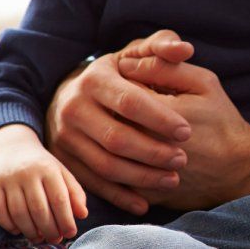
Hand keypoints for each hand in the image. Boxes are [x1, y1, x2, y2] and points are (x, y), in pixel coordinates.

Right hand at [0, 124, 87, 243]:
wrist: (13, 148)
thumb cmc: (42, 166)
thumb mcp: (61, 173)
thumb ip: (74, 193)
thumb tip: (83, 215)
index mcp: (49, 169)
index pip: (59, 199)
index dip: (66, 219)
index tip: (71, 233)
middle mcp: (28, 172)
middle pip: (39, 208)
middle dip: (49, 229)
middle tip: (55, 239)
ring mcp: (8, 178)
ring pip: (18, 212)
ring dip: (30, 230)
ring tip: (38, 238)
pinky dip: (8, 224)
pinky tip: (18, 230)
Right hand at [45, 30, 194, 214]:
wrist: (72, 95)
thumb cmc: (118, 74)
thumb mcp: (135, 54)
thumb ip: (162, 46)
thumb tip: (186, 49)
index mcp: (94, 79)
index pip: (131, 102)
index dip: (161, 118)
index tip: (187, 131)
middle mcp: (73, 108)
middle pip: (117, 138)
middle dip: (153, 152)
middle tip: (182, 159)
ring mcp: (64, 137)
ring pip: (105, 165)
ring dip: (141, 177)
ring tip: (172, 179)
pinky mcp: (62, 160)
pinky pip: (92, 184)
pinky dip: (119, 196)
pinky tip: (145, 202)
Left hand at [115, 53, 249, 209]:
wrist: (237, 168)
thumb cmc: (221, 121)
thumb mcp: (203, 83)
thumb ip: (166, 68)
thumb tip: (126, 64)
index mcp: (158, 113)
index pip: (122, 91)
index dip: (129, 85)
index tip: (145, 88)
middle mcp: (145, 144)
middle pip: (110, 121)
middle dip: (121, 113)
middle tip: (141, 112)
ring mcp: (142, 173)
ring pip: (109, 151)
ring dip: (117, 139)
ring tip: (140, 133)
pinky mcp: (142, 194)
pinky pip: (117, 178)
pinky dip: (120, 164)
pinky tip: (136, 155)